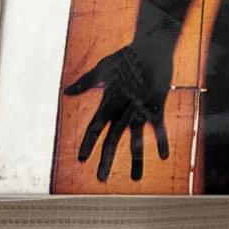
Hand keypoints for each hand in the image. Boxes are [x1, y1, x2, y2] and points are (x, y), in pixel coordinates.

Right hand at [64, 44, 170, 181]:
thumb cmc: (126, 57)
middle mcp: (124, 113)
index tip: (81, 159)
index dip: (89, 143)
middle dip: (107, 159)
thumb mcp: (103, 68)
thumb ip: (86, 82)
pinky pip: (159, 128)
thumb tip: (65, 92)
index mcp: (108, 105)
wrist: (152, 49)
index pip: (95, 128)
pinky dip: (161, 141)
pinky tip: (163, 156)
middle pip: (113, 140)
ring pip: (137, 140)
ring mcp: (141, 112)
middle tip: (101, 180)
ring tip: (136, 179)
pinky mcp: (157, 107)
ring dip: (137, 159)